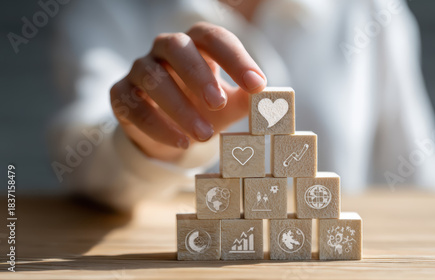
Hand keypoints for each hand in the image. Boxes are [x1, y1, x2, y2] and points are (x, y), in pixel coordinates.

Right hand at [110, 22, 266, 161]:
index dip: (236, 59)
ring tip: (204, 135)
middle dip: (199, 74)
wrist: (170, 134)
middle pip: (178, 47)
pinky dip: (157, 126)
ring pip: (153, 78)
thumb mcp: (229, 106)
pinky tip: (180, 142)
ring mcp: (140, 69)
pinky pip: (133, 106)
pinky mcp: (121, 95)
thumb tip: (268, 99)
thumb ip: (246, 99)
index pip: (215, 38)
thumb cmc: (204, 110)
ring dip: (179, 107)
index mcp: (197, 44)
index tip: (257, 85)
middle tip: (218, 103)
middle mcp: (165, 49)